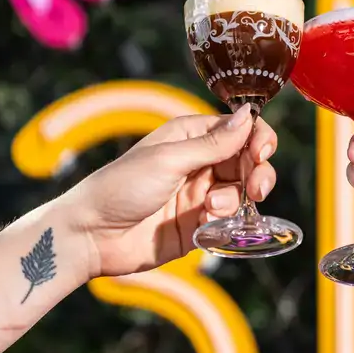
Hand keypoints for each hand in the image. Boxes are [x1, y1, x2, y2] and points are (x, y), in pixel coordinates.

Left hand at [61, 104, 276, 277]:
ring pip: (241, 193)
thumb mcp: (169, 159)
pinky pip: (228, 221)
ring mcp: (200, 194)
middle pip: (248, 162)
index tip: (262, 154)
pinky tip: (205, 224)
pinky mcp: (199, 224)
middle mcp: (200, 163)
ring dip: (235, 200)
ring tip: (211, 208)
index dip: (257, 139)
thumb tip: (248, 116)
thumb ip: (213, 143)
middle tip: (257, 189)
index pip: (239, 130)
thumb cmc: (120, 186)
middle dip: (257, 174)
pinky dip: (225, 222)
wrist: (91, 236)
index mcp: (191, 136)